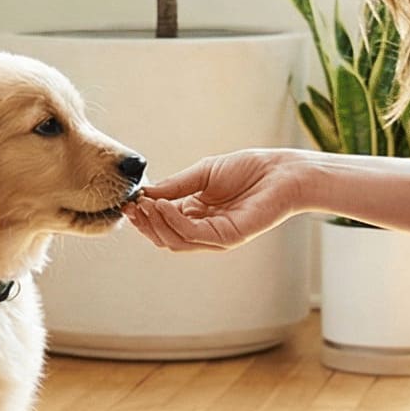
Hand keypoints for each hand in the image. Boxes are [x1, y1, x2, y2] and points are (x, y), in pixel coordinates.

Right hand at [126, 148, 305, 251]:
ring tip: (144, 205)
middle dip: (144, 223)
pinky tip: (164, 206)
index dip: (143, 214)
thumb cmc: (248, 169)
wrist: (282, 171)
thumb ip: (175, 185)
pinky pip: (192, 234)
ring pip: (174, 241)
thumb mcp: (202, 173)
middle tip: (131, 206)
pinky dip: (173, 221)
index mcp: (197, 213)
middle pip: (165, 236)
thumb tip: (145, 193)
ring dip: (155, 223)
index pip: (163, 222)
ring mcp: (216, 236)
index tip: (127, 201)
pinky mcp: (227, 237)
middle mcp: (204, 228)